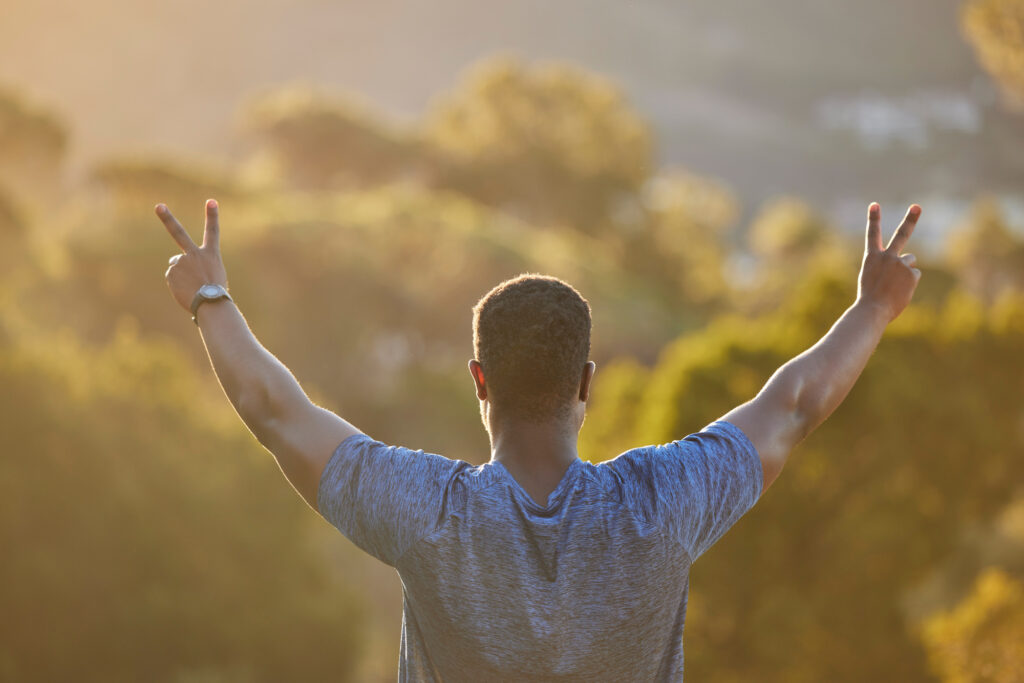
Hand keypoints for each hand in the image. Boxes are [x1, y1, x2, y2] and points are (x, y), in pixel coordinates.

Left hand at [156, 199, 228, 312]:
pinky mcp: (171, 272)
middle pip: (179, 233)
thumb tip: (176, 265)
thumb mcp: (213, 275)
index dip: (212, 215)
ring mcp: (181, 262)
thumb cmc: (215, 292)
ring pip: (176, 266)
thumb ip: (197, 265)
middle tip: (158, 206)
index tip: (211, 201)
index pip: (213, 231)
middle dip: (167, 218)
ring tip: (193, 286)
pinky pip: (172, 277)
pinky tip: (186, 290)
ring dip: (182, 275)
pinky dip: (177, 283)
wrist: (210, 302)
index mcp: (211, 254)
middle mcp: (195, 254)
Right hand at [857, 202, 921, 322]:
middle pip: (901, 234)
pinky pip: (914, 276)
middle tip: (916, 207)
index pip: (872, 234)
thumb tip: (911, 260)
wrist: (872, 310)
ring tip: (895, 285)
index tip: (874, 204)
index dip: (873, 218)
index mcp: (871, 257)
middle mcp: (887, 256)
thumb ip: (889, 266)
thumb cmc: (870, 298)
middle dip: (910, 219)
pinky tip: (900, 291)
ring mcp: (900, 264)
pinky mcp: (911, 273)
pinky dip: (909, 284)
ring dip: (905, 270)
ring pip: (910, 261)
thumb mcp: (872, 279)